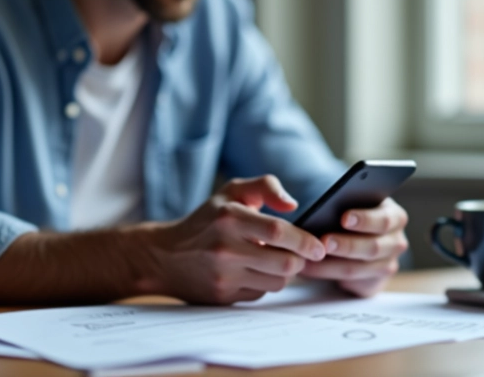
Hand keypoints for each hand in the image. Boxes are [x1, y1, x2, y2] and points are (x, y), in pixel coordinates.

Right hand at [144, 175, 326, 304]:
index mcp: (229, 218)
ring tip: (274, 259)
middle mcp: (225, 248)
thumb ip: (265, 186)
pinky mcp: (223, 296)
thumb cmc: (207, 219)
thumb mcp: (232, 191)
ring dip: (284, 272)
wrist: (165, 256)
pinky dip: (265, 282)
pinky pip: (262, 293)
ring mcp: (223, 275)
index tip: (318, 246)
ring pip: (277, 281)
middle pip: (285, 262)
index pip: (279, 232)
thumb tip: (293, 205)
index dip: (305, 241)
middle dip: (300, 259)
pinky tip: (254, 270)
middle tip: (302, 253)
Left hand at [299, 197, 408, 296]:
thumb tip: (322, 209)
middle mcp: (395, 242)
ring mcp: (387, 265)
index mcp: (395, 217)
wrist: (356, 242)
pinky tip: (309, 269)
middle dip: (347, 245)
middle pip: (373, 247)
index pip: (384, 219)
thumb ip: (346, 206)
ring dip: (331, 265)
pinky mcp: (374, 283)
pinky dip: (327, 275)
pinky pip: (350, 282)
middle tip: (324, 242)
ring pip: (358, 268)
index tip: (344, 218)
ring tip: (308, 259)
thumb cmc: (352, 217)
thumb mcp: (354, 207)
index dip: (365, 219)